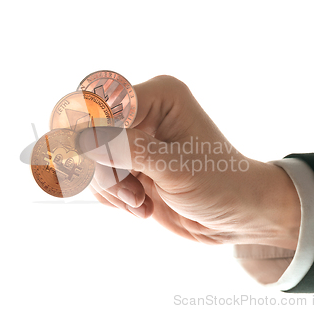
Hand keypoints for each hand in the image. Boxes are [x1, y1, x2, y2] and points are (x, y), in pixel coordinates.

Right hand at [78, 75, 300, 249]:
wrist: (236, 216)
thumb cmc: (221, 184)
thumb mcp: (174, 167)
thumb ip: (126, 150)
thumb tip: (77, 136)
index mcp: (159, 96)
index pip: (103, 103)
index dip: (91, 134)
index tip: (95, 165)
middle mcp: (142, 112)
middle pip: (88, 132)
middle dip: (104, 169)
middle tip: (133, 194)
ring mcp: (132, 140)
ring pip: (88, 159)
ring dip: (111, 189)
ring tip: (142, 203)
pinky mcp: (127, 165)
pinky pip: (97, 178)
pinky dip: (114, 198)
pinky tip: (142, 205)